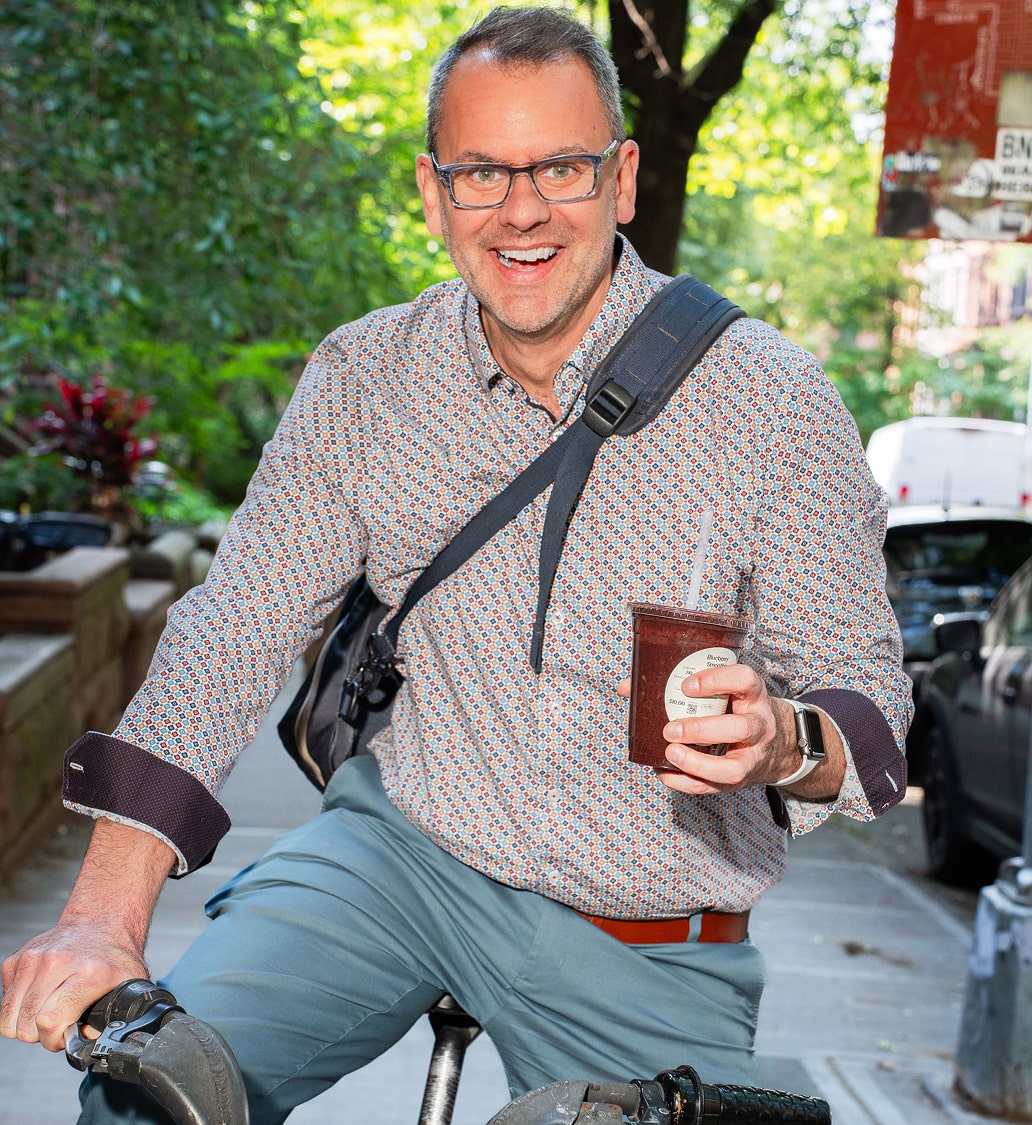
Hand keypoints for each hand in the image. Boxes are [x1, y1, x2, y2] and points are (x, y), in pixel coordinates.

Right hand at [1, 816, 172, 1052]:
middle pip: (23, 1027)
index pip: (48, 1026)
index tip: (71, 1029)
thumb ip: (122, 1014)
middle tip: (63, 1017)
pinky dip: (18, 1003)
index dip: (58, 1037)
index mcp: (89, 971)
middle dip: (41, 1032)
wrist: (105, 917)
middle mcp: (58, 963)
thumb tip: (115, 1041)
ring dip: (28, 1019)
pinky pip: (3, 999)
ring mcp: (34, 958)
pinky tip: (44, 992)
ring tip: (54, 1006)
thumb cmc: (120, 956)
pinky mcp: (17, 957)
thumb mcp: (133, 983)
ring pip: (7, 1018)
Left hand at [617, 664, 808, 794]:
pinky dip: (685, 783)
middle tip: (671, 729)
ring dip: (696, 764)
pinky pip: (714, 788)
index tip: (687, 685)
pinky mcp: (740, 781)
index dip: (717, 681)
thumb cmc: (736, 710)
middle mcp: (759, 726)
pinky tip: (664, 773)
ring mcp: (752, 757)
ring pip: (733, 768)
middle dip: (703, 730)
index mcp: (753, 696)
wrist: (775, 745)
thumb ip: (679, 684)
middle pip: (741, 728)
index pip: (744, 680)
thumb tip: (627, 687)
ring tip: (669, 753)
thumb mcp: (724, 692)